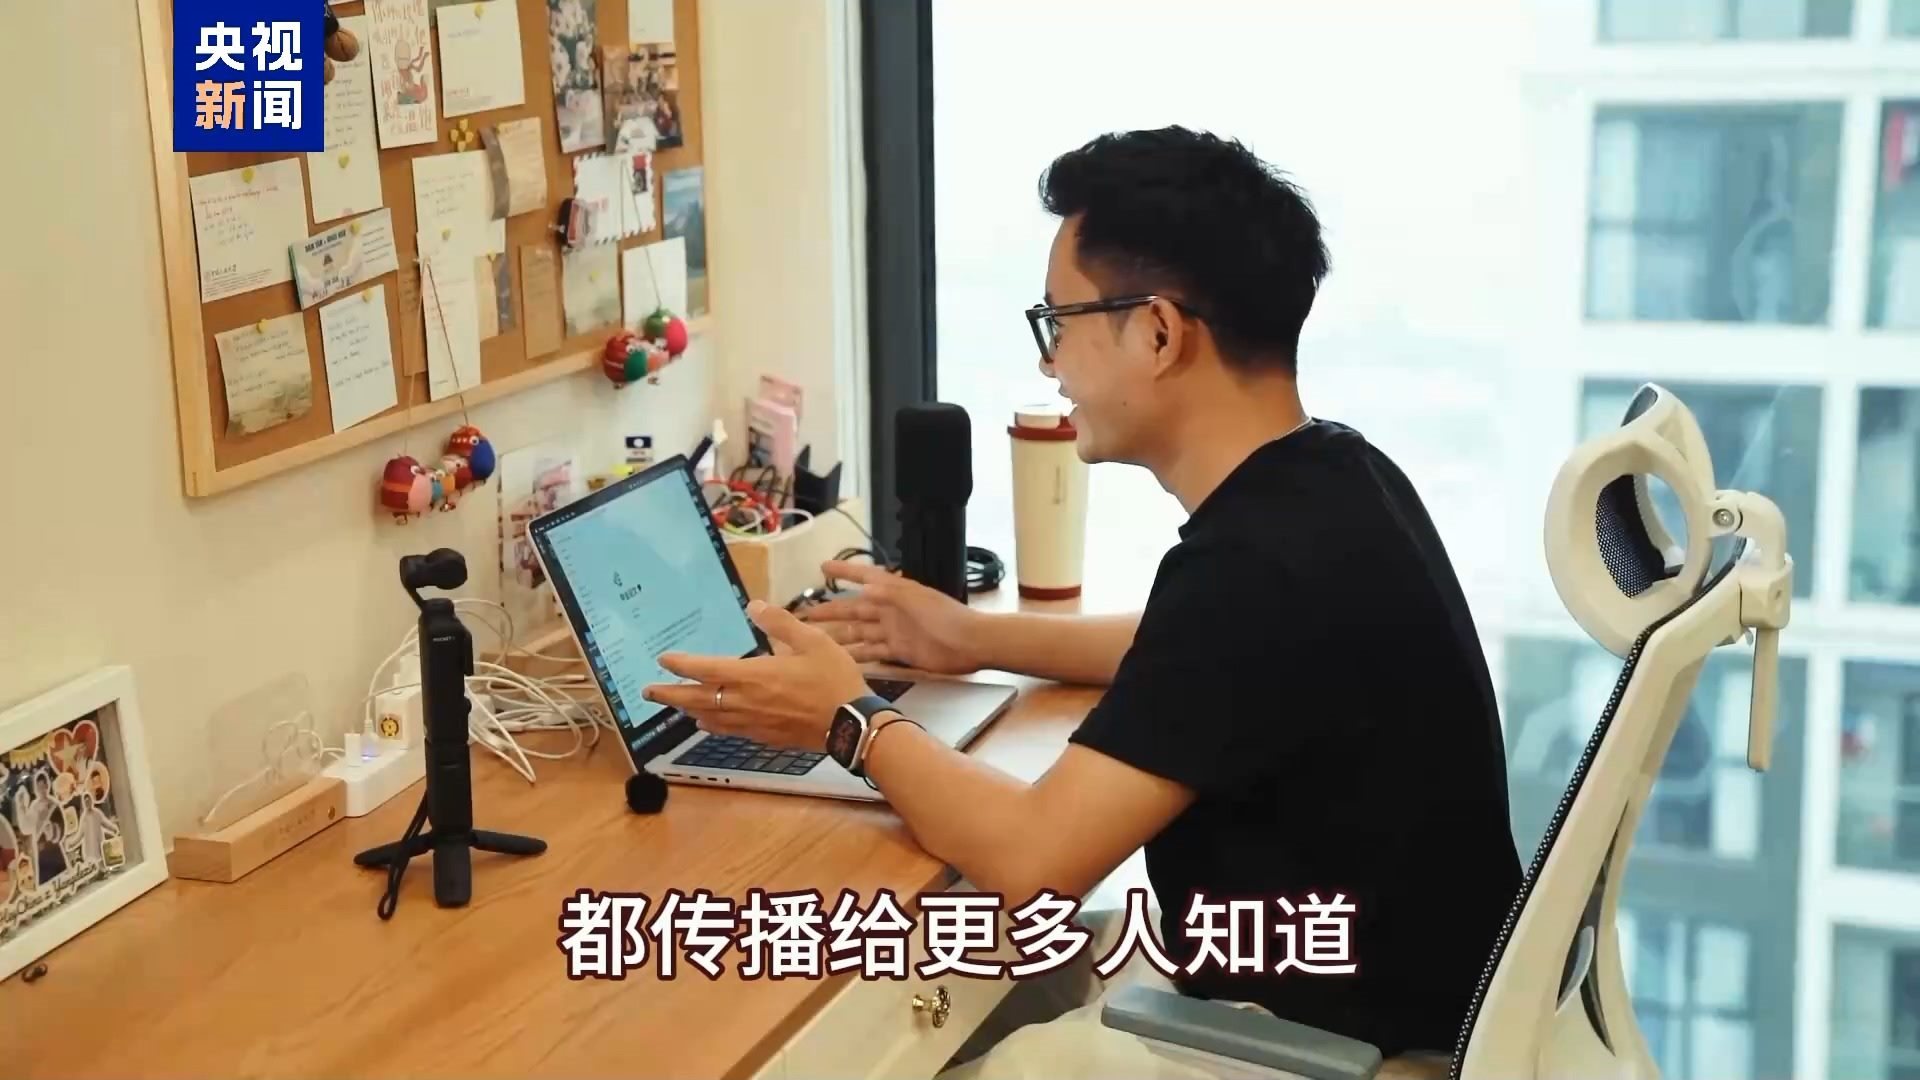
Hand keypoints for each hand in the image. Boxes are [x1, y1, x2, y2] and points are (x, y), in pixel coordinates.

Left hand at [643, 600, 869, 751]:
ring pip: (709, 717)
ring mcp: (753, 723)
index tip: (663, 659)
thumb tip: (753, 606)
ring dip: (687, 710)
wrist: (850, 724)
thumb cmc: (833, 679)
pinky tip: (707, 723)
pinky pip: (728, 730)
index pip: (705, 669)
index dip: (682, 664)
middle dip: (670, 694)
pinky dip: (711, 725)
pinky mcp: (764, 737)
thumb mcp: (812, 641)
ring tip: (673, 705)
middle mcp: (745, 702)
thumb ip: (780, 622)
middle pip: (697, 698)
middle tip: (648, 692)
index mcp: (753, 676)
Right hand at [800, 560, 984, 674]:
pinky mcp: (900, 652)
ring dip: (838, 636)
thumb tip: (863, 587)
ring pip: (859, 633)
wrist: (970, 644)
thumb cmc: (946, 617)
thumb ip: (890, 592)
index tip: (823, 567)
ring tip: (814, 641)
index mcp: (895, 591)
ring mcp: (894, 631)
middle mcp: (890, 610)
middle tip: (804, 615)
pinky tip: (840, 660)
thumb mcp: (917, 600)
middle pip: (854, 609)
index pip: (864, 576)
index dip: (844, 571)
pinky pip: (874, 653)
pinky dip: (857, 656)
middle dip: (830, 611)